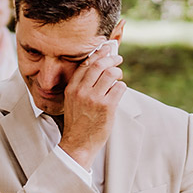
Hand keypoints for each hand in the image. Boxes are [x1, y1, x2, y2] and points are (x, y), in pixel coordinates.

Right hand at [59, 39, 124, 166]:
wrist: (78, 144)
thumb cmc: (78, 123)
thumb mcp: (72, 102)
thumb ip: (81, 86)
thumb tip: (99, 68)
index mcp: (71, 89)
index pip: (85, 64)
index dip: (98, 54)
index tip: (106, 48)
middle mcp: (81, 91)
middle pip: (99, 65)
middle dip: (111, 59)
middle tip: (118, 59)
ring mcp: (94, 98)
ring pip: (111, 74)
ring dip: (118, 74)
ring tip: (118, 79)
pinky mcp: (107, 106)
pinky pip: (120, 87)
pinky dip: (121, 88)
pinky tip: (117, 93)